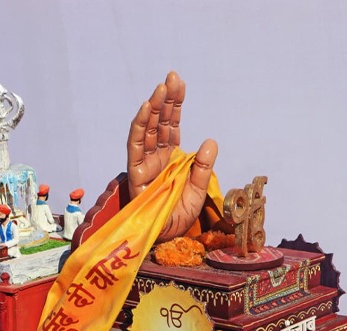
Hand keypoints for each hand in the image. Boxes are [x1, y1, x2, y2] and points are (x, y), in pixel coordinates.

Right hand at [127, 71, 217, 242]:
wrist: (165, 237)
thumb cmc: (179, 215)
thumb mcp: (199, 191)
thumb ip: (204, 168)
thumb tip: (210, 140)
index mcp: (172, 157)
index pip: (172, 125)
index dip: (175, 105)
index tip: (179, 83)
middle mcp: (156, 156)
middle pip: (159, 123)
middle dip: (164, 100)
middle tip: (172, 77)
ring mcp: (144, 163)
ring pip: (146, 130)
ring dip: (152, 109)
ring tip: (160, 88)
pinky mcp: (135, 173)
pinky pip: (135, 147)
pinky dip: (139, 128)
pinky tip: (145, 110)